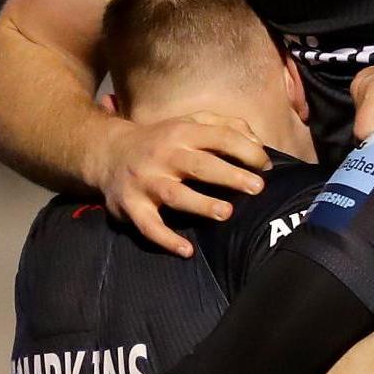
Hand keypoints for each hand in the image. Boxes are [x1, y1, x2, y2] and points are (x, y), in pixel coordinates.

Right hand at [95, 111, 270, 255]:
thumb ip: (225, 126)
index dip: (245, 150)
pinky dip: (166, 239)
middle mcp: (163, 155)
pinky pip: (148, 226)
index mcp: (181, 132)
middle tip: (257, 188)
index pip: (219, 137)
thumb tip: (258, 144)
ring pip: (175, 195)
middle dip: (230, 176)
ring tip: (226, 213)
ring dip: (201, 205)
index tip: (265, 165)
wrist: (108, 152)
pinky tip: (187, 250)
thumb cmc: (161, 140)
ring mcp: (145, 181)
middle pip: (200, 165)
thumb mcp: (189, 122)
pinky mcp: (131, 205)